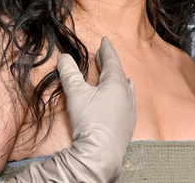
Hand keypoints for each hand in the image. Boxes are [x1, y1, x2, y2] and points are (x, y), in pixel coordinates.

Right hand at [57, 37, 135, 173]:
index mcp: (116, 83)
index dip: (107, 50)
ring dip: (118, 79)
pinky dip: (123, 94)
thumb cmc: (90, 121)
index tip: (104, 41)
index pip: (112, 61)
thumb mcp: (75, 94)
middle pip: (119, 73)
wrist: (101, 153)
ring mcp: (130, 109)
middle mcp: (127, 94)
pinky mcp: (128, 123)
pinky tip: (123, 97)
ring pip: (126, 88)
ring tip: (115, 74)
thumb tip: (64, 58)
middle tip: (103, 55)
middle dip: (110, 63)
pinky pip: (128, 101)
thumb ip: (69, 74)